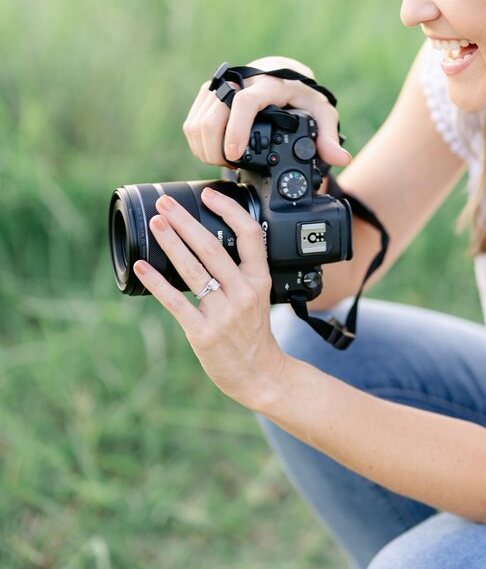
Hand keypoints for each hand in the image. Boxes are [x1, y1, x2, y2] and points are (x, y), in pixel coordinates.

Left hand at [133, 187, 283, 410]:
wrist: (259, 374)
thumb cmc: (254, 332)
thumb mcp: (258, 296)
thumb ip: (240, 271)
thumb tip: (207, 240)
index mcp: (259, 279)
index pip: (249, 234)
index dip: (228, 210)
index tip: (208, 194)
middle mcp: (243, 292)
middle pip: (212, 247)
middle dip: (185, 221)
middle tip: (166, 205)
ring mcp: (223, 313)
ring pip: (192, 269)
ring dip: (170, 242)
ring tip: (156, 224)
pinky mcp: (203, 332)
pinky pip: (175, 302)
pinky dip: (157, 282)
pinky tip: (142, 267)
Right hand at [182, 55, 350, 168]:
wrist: (281, 74)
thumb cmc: (301, 95)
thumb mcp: (321, 112)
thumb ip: (328, 135)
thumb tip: (340, 159)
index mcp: (268, 86)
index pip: (245, 103)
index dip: (236, 130)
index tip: (235, 155)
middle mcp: (239, 83)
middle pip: (213, 117)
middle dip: (216, 150)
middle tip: (232, 166)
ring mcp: (219, 87)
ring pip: (197, 123)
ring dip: (206, 150)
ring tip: (226, 161)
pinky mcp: (207, 94)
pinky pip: (191, 122)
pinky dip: (198, 143)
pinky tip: (215, 152)